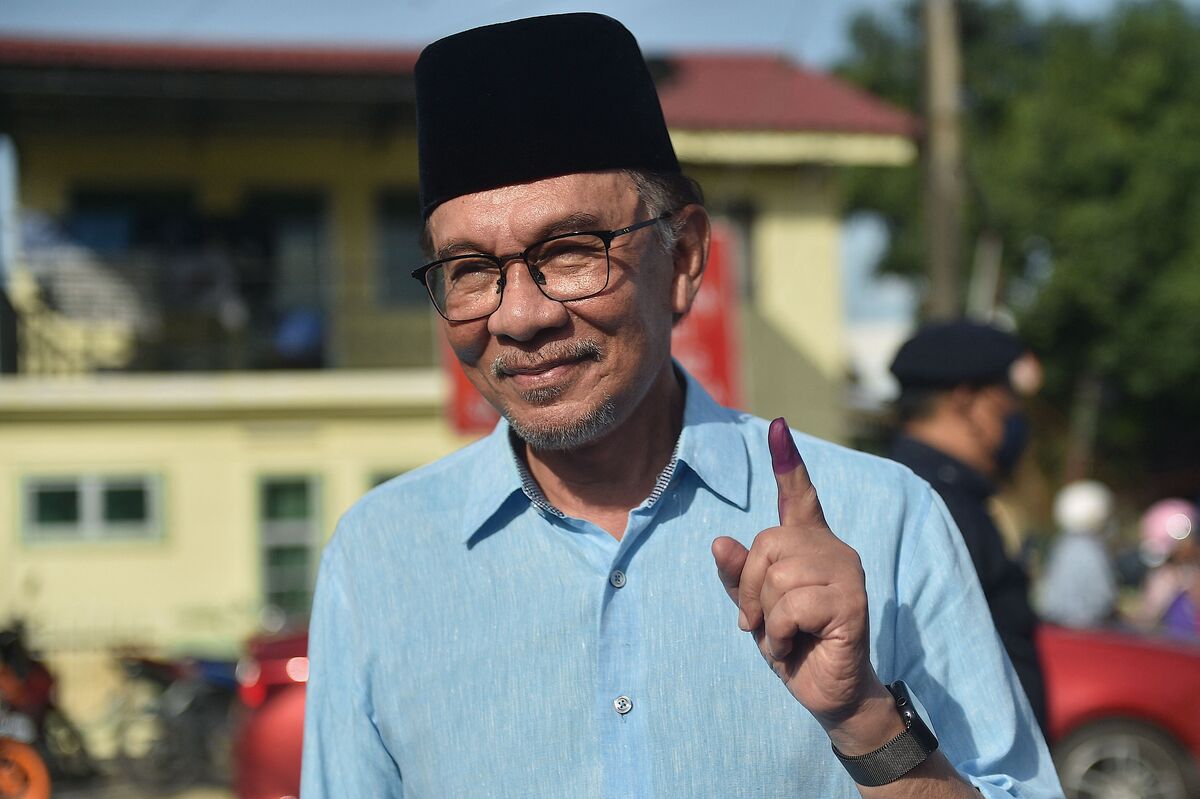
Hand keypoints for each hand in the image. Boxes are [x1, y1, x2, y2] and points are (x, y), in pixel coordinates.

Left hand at [712, 418, 892, 739]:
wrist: (826, 692)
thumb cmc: (792, 643)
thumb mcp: (754, 608)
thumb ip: (737, 575)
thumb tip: (719, 541)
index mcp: (808, 545)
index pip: (799, 496)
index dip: (788, 463)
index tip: (778, 427)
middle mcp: (832, 549)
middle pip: (766, 546)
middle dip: (750, 590)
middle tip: (763, 622)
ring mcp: (846, 572)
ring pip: (777, 577)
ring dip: (767, 617)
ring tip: (787, 634)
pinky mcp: (852, 601)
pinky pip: (791, 606)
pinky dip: (781, 632)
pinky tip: (798, 644)